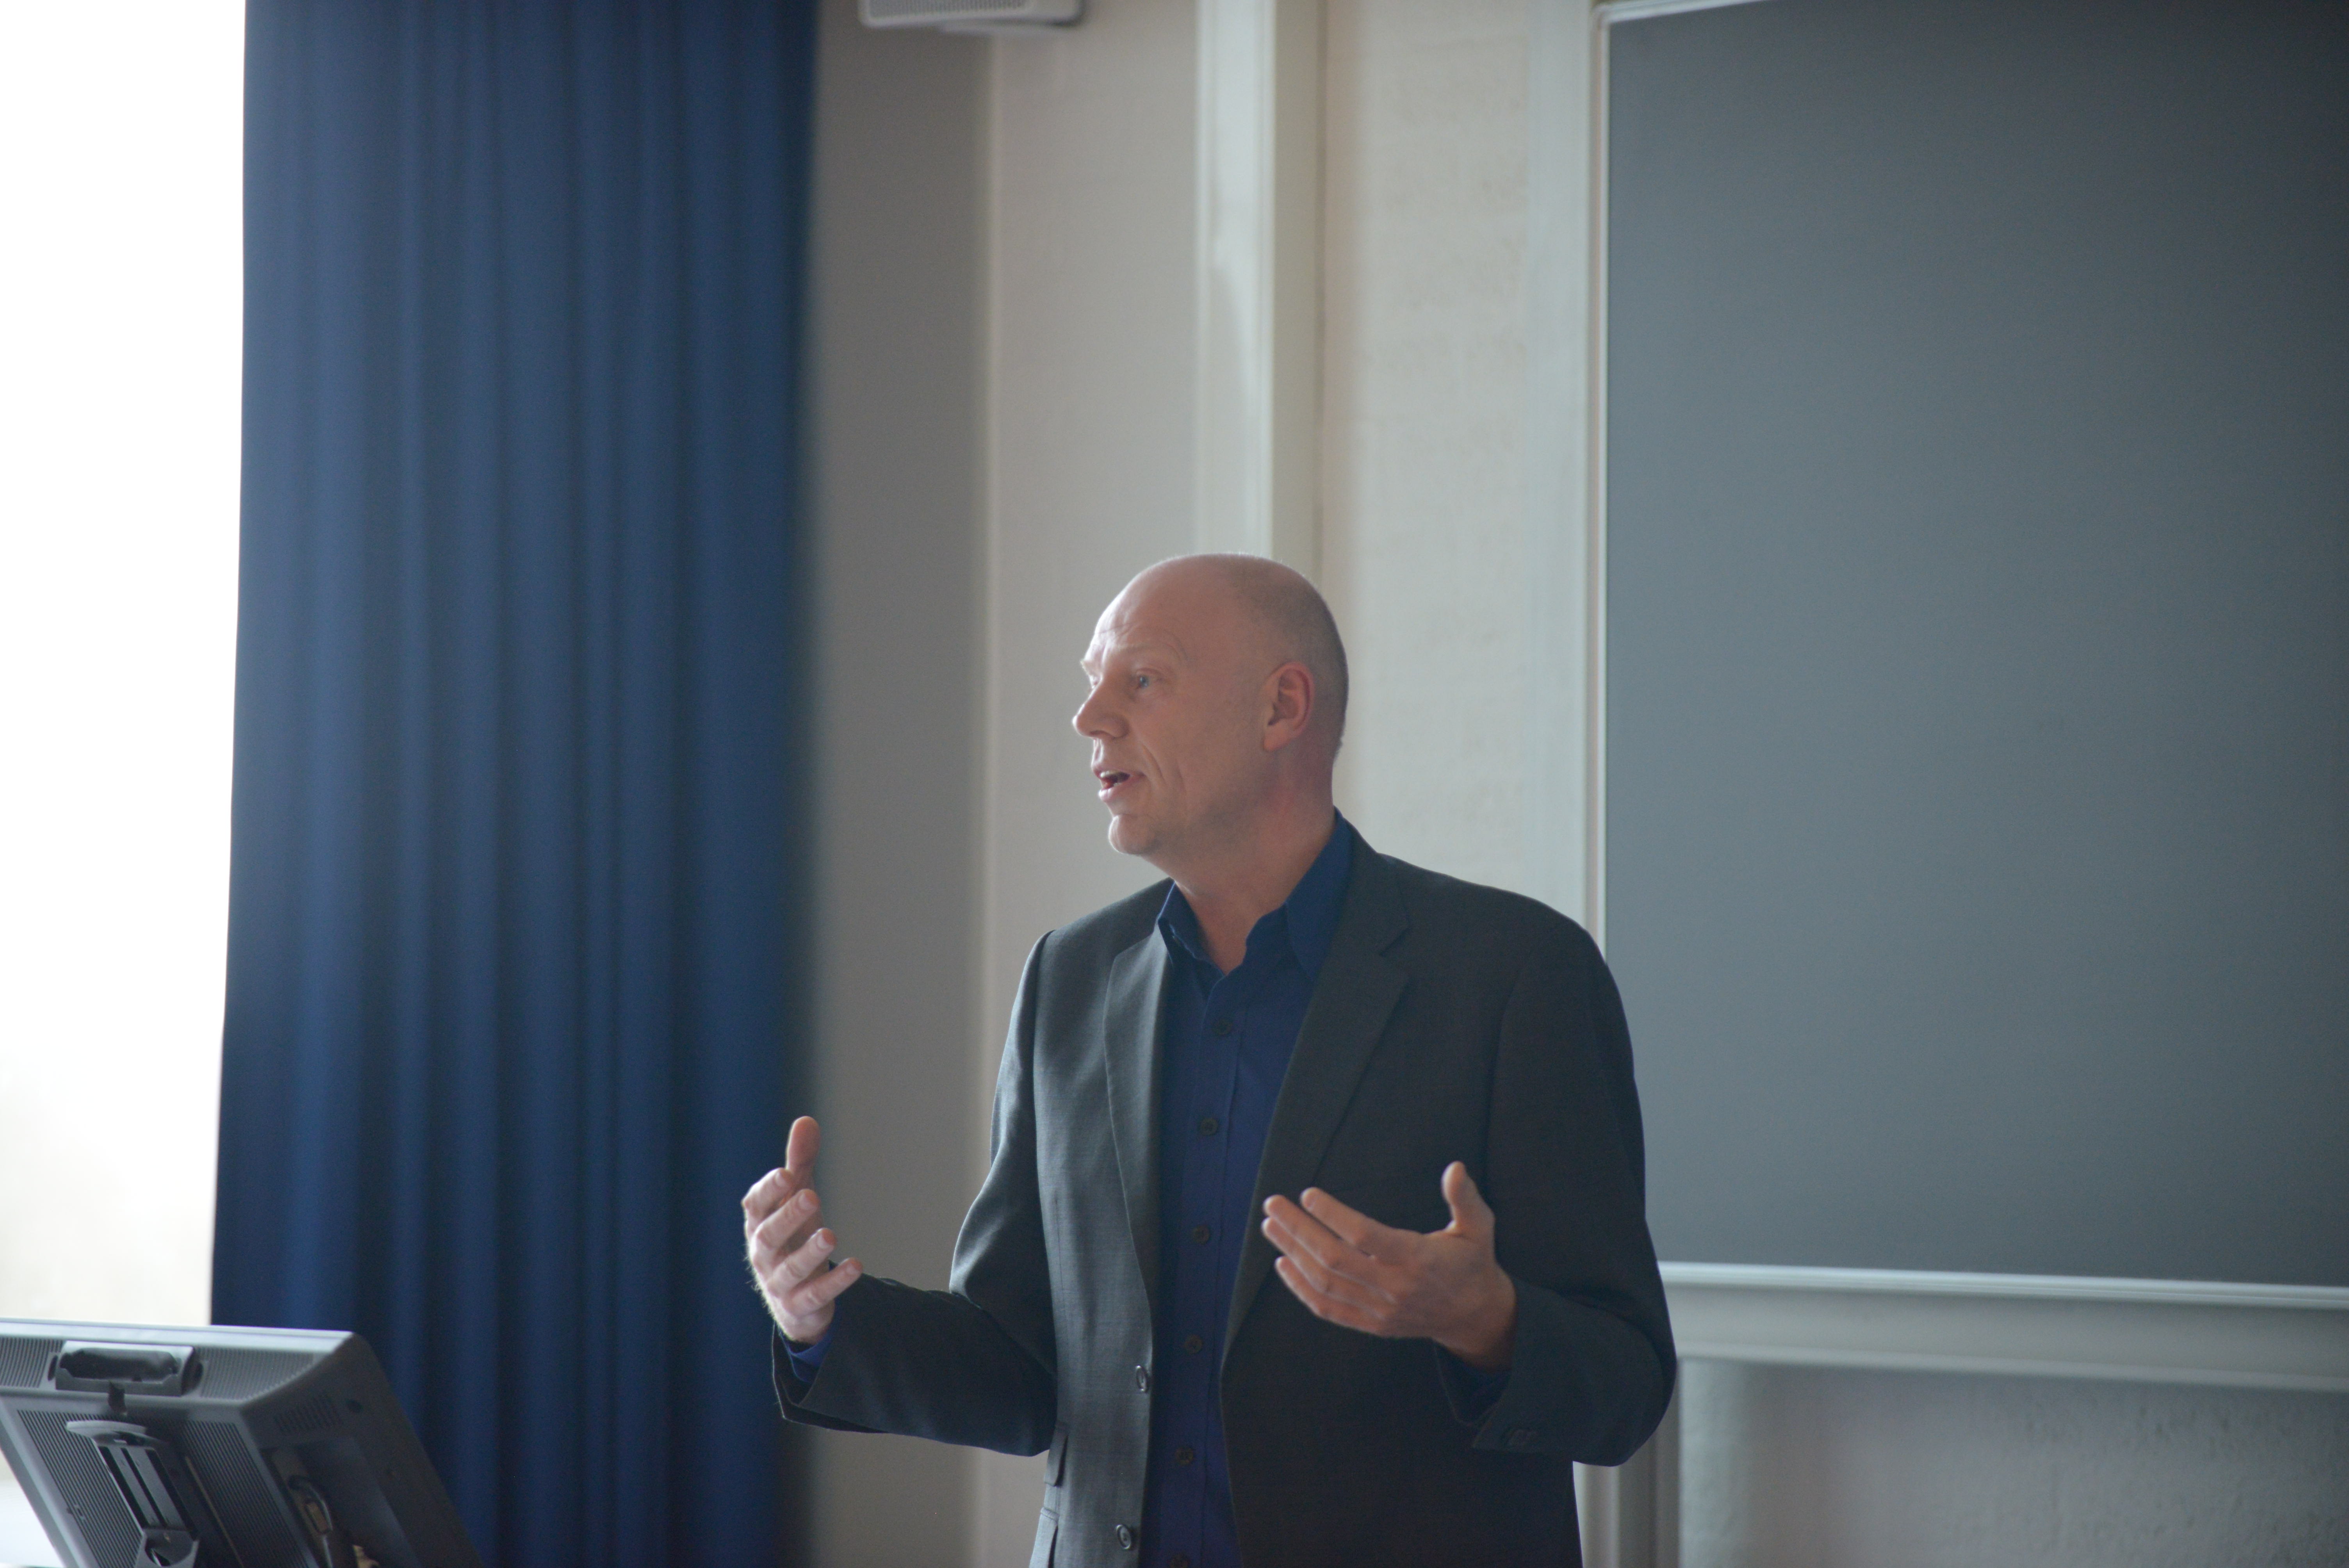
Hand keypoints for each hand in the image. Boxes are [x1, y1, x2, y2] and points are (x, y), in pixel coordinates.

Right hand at [742, 1116, 860, 1344]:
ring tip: (831, 1234)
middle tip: (811, 1196)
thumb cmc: (793, 1235)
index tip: (785, 1173)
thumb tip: (805, 1120)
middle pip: (768, 1236)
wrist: (795, 1297)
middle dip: (788, 1216)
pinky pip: (815, 1295)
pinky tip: (856, 1265)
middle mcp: (764, 1254)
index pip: (755, 1206)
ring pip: (790, 1269)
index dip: (768, 1191)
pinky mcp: (800, 1305)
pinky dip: (835, 1282)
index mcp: (759, 1224)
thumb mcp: (797, 1197)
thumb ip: (800, 1163)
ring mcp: (779, 1283)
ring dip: (810, 1252)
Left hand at [1261, 1162, 1517, 1371]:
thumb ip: (1465, 1198)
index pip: (1365, 1236)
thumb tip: (1455, 1168)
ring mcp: (1381, 1310)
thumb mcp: (1478, 1227)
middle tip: (1273, 1204)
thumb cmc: (1471, 1262)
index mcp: (1418, 1259)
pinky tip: (1284, 1264)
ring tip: (1271, 1226)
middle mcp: (1396, 1287)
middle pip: (1334, 1259)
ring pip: (1326, 1283)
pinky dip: (1301, 1289)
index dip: (1333, 1216)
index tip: (1308, 1195)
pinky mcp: (1372, 1324)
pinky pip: (1328, 1309)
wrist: (1474, 1316)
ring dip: (1293, 1253)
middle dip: (1298, 1230)